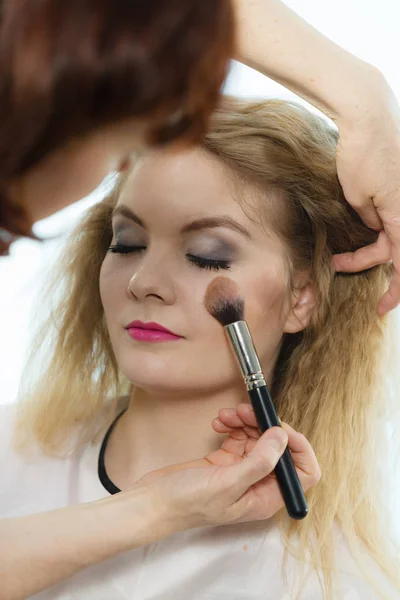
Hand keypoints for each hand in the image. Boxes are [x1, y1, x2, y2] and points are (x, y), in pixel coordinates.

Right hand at [133, 404, 320, 532]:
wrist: (154, 501)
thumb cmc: (187, 503)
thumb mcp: (227, 483)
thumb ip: (260, 461)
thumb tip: (283, 437)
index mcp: (266, 497)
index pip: (303, 473)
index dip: (299, 448)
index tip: (280, 427)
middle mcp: (258, 485)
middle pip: (279, 449)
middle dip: (265, 426)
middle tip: (246, 411)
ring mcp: (241, 472)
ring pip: (258, 438)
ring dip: (246, 422)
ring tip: (227, 415)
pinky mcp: (225, 461)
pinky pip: (239, 436)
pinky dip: (232, 426)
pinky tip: (218, 424)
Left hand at [333, 76, 399, 315]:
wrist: (368, 112)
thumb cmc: (362, 152)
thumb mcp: (357, 195)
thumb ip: (370, 218)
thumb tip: (375, 226)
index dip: (396, 289)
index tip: (382, 307)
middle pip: (394, 247)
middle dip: (366, 259)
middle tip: (338, 265)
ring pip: (391, 231)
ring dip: (367, 242)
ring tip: (338, 248)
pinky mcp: (397, 185)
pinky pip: (390, 214)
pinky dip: (374, 224)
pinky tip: (356, 224)